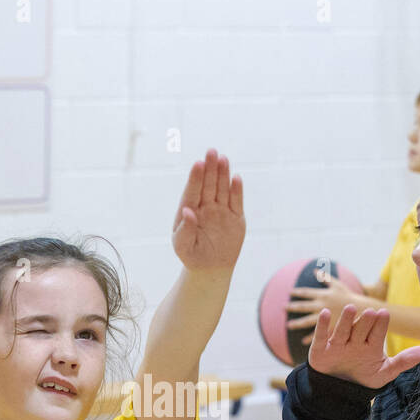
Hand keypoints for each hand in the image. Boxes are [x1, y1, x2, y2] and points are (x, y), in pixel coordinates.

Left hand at [172, 148, 245, 273]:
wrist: (210, 268)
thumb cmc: (191, 255)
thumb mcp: (182, 245)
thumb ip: (184, 229)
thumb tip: (187, 211)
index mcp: (190, 210)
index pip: (192, 191)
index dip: (195, 178)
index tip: (198, 164)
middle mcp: (206, 206)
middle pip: (208, 184)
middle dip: (210, 168)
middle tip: (211, 151)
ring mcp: (221, 210)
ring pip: (222, 189)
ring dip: (223, 174)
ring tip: (223, 158)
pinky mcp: (236, 217)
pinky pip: (236, 202)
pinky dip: (236, 190)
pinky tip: (236, 178)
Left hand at [287, 271, 376, 344]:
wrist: (365, 311)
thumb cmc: (350, 297)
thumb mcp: (338, 285)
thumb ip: (325, 278)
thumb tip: (315, 270)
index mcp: (324, 295)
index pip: (307, 292)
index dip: (297, 292)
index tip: (290, 292)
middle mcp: (323, 306)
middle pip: (303, 306)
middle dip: (292, 306)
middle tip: (283, 307)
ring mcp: (326, 317)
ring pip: (307, 321)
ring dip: (297, 323)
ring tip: (288, 325)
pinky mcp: (330, 328)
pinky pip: (317, 334)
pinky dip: (309, 338)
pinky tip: (302, 341)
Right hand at [308, 305, 419, 388]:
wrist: (339, 392)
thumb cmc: (363, 378)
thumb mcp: (384, 372)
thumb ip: (403, 362)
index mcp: (371, 344)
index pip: (377, 333)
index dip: (380, 324)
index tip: (384, 314)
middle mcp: (355, 341)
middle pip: (360, 329)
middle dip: (365, 321)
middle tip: (370, 312)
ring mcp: (338, 344)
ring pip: (343, 330)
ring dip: (346, 320)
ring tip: (351, 308)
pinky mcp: (321, 350)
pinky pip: (321, 336)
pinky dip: (322, 326)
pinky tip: (325, 314)